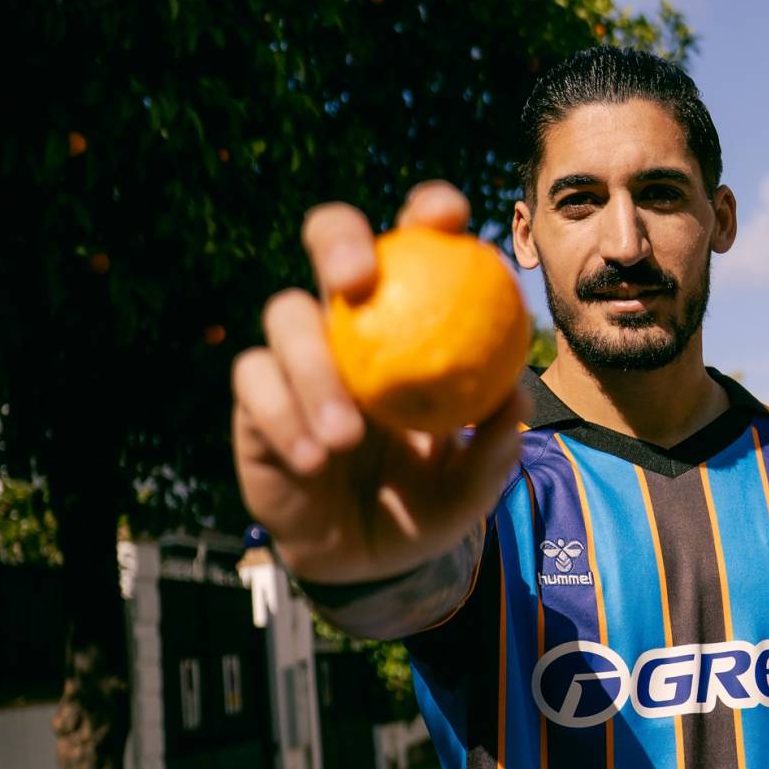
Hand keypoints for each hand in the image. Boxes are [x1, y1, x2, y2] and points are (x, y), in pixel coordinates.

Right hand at [231, 182, 526, 584]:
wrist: (370, 557)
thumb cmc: (429, 502)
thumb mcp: (471, 484)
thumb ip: (492, 447)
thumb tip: (514, 396)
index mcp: (410, 317)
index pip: (418, 245)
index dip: (428, 212)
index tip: (448, 216)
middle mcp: (349, 322)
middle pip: (329, 241)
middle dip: (339, 239)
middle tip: (356, 278)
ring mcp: (297, 355)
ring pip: (284, 314)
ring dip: (314, 369)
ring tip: (347, 436)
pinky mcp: (255, 397)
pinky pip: (255, 383)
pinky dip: (284, 416)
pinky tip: (315, 458)